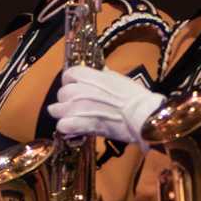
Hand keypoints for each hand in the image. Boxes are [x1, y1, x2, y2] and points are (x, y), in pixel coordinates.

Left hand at [48, 65, 164, 144]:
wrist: (142, 114)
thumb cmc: (135, 96)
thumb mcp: (119, 79)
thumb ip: (105, 75)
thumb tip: (101, 71)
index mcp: (90, 76)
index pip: (69, 74)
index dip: (69, 81)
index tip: (73, 86)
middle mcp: (81, 90)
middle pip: (62, 93)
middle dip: (65, 100)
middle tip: (72, 105)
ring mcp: (79, 107)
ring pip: (57, 109)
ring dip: (61, 114)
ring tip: (67, 118)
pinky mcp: (82, 124)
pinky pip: (63, 126)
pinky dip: (66, 128)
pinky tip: (71, 129)